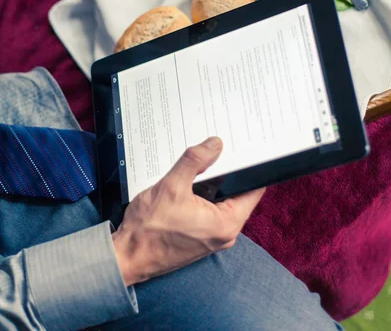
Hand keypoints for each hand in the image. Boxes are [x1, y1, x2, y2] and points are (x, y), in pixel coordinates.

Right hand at [112, 137, 264, 286]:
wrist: (127, 257)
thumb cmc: (148, 230)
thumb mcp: (172, 186)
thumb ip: (195, 161)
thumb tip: (215, 144)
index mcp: (226, 224)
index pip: (253, 190)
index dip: (251, 168)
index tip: (247, 150)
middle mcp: (224, 234)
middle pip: (236, 194)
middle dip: (227, 173)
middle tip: (218, 149)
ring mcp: (212, 237)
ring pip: (221, 201)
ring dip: (211, 185)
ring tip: (200, 164)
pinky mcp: (200, 238)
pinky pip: (209, 211)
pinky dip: (202, 196)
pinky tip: (188, 184)